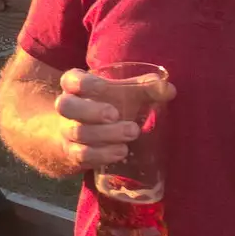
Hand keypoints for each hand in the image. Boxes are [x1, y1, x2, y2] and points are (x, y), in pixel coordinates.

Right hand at [53, 69, 176, 168]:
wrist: (78, 137)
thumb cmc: (106, 106)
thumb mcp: (122, 94)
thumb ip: (144, 89)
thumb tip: (168, 89)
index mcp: (75, 87)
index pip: (70, 80)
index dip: (83, 83)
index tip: (103, 87)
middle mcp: (67, 108)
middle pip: (66, 106)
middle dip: (91, 111)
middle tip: (115, 114)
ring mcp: (67, 132)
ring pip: (77, 132)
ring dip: (104, 134)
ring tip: (132, 132)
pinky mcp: (72, 153)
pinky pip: (81, 155)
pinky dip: (102, 154)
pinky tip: (122, 151)